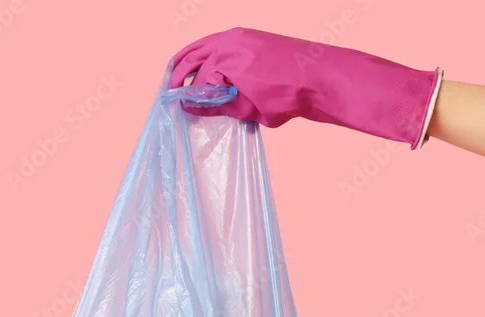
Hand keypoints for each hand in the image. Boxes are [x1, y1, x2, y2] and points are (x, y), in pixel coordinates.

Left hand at [169, 27, 440, 147]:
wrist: (318, 80)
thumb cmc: (292, 88)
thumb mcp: (253, 91)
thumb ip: (226, 95)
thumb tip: (198, 107)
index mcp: (236, 40)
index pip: (197, 51)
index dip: (181, 70)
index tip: (172, 88)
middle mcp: (231, 39)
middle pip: (188, 55)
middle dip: (174, 79)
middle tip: (166, 99)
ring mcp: (232, 48)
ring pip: (196, 70)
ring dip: (187, 90)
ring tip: (179, 106)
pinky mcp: (235, 63)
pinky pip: (206, 82)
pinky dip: (199, 98)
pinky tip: (193, 108)